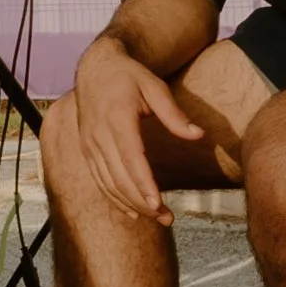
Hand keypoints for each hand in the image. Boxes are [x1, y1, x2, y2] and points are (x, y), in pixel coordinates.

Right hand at [74, 34, 202, 225]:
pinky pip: (99, 180)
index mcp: (117, 118)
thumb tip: (198, 135)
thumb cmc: (128, 76)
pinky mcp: (87, 149)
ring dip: (130, 204)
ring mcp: (90, 144)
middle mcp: (99, 134)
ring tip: (156, 218)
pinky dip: (114, 198)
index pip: (130, 157)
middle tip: (167, 218)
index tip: (158, 203)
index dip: (143, 183)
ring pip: (108, 183)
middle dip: (142, 201)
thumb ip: (174, 114)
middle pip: (119, 176)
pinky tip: (132, 210)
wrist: (95, 68)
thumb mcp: (154, 87)